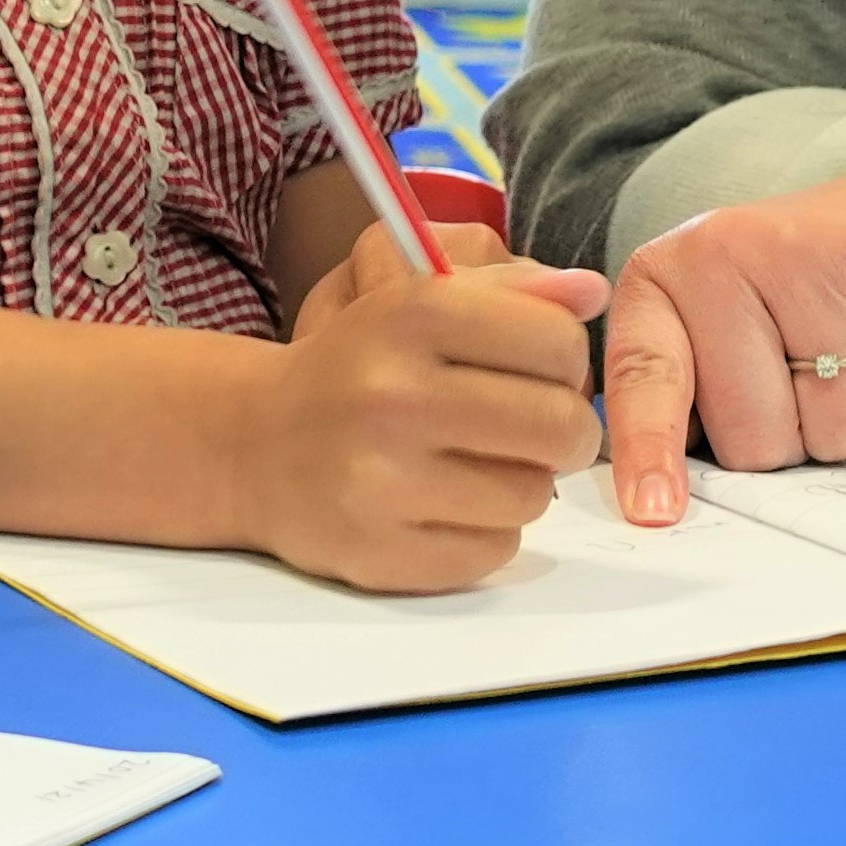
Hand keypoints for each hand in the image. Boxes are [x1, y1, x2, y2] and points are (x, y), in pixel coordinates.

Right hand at [244, 222, 603, 594]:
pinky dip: (488, 532)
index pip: (557, 341)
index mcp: (408, 315)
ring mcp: (380, 483)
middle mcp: (391, 396)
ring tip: (482, 463)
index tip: (545, 368)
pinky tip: (449, 505)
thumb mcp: (420, 301)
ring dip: (524, 482)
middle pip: (559, 425)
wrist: (253, 444)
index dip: (568, 359)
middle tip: (543, 427)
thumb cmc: (361, 366)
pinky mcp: (377, 554)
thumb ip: (513, 291)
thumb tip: (592, 293)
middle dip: (568, 429)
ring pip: (533, 495)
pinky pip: (494, 551)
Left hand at [602, 163, 845, 524]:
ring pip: (836, 431)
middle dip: (793, 438)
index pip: (646, 376)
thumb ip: (685, 401)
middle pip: (754, 438)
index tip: (654, 512)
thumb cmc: (812, 293)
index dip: (650, 449)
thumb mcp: (724, 330)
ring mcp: (816, 252)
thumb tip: (662, 505)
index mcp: (670, 275)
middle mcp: (729, 250)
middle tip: (812, 373)